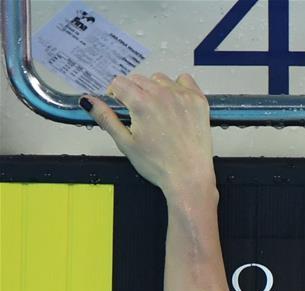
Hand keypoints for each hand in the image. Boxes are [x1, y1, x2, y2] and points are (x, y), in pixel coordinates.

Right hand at [82, 73, 215, 197]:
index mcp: (141, 103)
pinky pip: (184, 80)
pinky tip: (176, 105)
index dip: (116, 95)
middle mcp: (162, 94)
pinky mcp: (198, 100)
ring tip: (159, 112)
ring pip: (160, 79)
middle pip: (138, 79)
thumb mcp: (125, 144)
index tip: (121, 106)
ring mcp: (182, 96)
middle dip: (134, 93)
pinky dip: (178, 88)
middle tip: (140, 115)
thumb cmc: (158, 166)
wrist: (189, 179)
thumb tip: (88, 101)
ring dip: (155, 90)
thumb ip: (106, 118)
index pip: (119, 83)